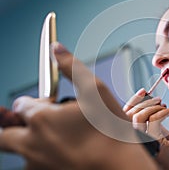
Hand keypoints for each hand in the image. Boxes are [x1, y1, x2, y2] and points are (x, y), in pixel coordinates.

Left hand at [0, 43, 158, 169]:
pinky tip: (68, 151)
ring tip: (63, 138)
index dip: (36, 103)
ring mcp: (36, 164)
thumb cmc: (110, 129)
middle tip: (43, 124)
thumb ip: (71, 67)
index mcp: (40, 118)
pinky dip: (45, 156)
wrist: (120, 166)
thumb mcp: (95, 90)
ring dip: (33, 141)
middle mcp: (30, 143)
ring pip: (21, 149)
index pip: (21, 104)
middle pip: (5, 133)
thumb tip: (56, 48)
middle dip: (19, 125)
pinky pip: (35, 164)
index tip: (51, 105)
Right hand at [124, 89, 168, 169]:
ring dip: (152, 106)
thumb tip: (145, 101)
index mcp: (130, 137)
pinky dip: (162, 112)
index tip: (143, 91)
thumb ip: (146, 121)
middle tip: (158, 99)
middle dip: (144, 102)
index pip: (122, 116)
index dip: (132, 101)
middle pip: (127, 115)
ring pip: (137, 117)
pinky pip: (153, 120)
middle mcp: (131, 141)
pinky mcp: (152, 143)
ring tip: (164, 105)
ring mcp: (140, 143)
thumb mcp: (155, 133)